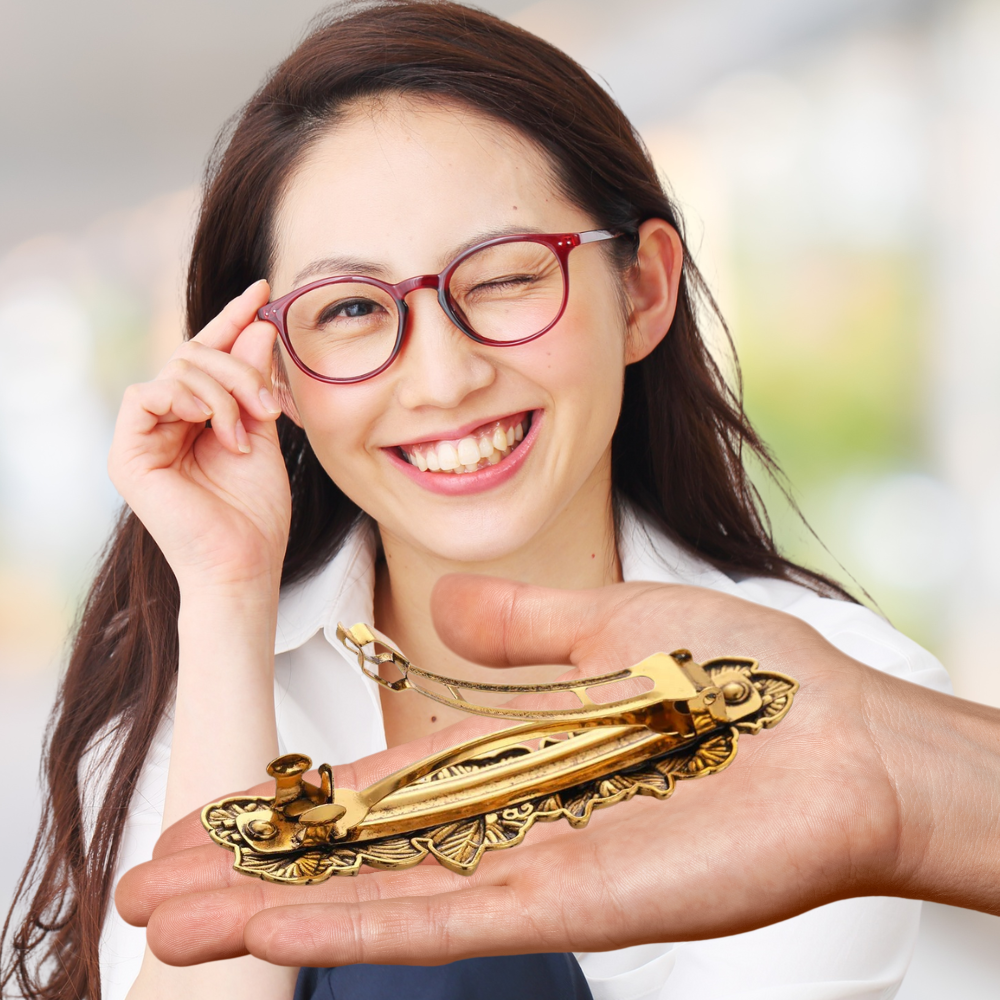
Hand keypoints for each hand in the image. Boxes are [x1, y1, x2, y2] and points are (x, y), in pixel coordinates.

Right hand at [107, 280, 289, 590]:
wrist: (245, 563)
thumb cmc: (256, 511)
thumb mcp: (262, 433)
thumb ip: (255, 383)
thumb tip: (258, 326)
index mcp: (196, 417)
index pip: (208, 355)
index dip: (232, 320)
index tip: (263, 291)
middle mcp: (165, 422)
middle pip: (194, 355)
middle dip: (240, 370)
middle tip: (270, 406)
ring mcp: (143, 436)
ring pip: (175, 369)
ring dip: (223, 391)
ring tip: (247, 431)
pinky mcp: (127, 453)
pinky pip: (147, 394)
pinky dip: (188, 400)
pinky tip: (214, 426)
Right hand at [118, 576, 975, 966]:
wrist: (846, 736)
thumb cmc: (747, 674)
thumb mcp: (615, 625)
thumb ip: (524, 628)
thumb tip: (444, 613)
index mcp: (512, 751)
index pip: (378, 785)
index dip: (294, 802)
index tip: (216, 810)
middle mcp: (506, 818)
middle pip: (357, 851)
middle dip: (255, 868)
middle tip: (149, 882)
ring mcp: (530, 864)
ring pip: (377, 894)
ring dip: (273, 908)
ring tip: (167, 919)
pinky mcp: (570, 900)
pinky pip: (443, 916)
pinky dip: (352, 925)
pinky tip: (270, 930)